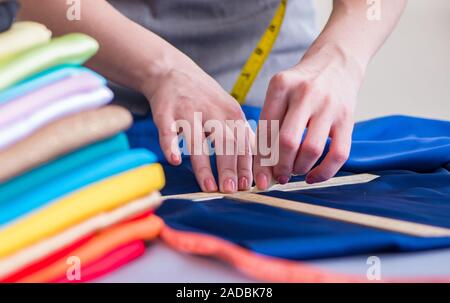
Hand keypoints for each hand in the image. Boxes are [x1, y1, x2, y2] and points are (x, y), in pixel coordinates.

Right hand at [143, 57, 253, 192]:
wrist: (173, 73)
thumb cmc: (205, 98)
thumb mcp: (230, 110)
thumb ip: (243, 135)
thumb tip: (261, 163)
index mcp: (232, 114)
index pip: (243, 143)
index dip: (247, 165)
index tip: (249, 185)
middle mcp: (212, 112)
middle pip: (224, 143)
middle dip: (229, 168)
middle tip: (231, 190)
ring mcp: (188, 112)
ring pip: (197, 142)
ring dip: (204, 166)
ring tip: (209, 187)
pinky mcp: (166, 113)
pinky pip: (168, 132)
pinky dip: (171, 146)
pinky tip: (175, 160)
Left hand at [254, 44, 363, 188]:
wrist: (336, 62)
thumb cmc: (301, 84)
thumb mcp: (280, 92)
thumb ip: (270, 122)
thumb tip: (262, 166)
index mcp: (281, 85)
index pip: (266, 129)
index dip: (261, 158)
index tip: (261, 174)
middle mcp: (305, 93)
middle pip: (288, 142)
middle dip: (280, 167)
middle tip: (279, 176)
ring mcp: (329, 105)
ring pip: (312, 150)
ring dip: (300, 169)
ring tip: (295, 171)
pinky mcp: (347, 118)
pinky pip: (339, 154)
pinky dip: (325, 172)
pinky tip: (313, 177)